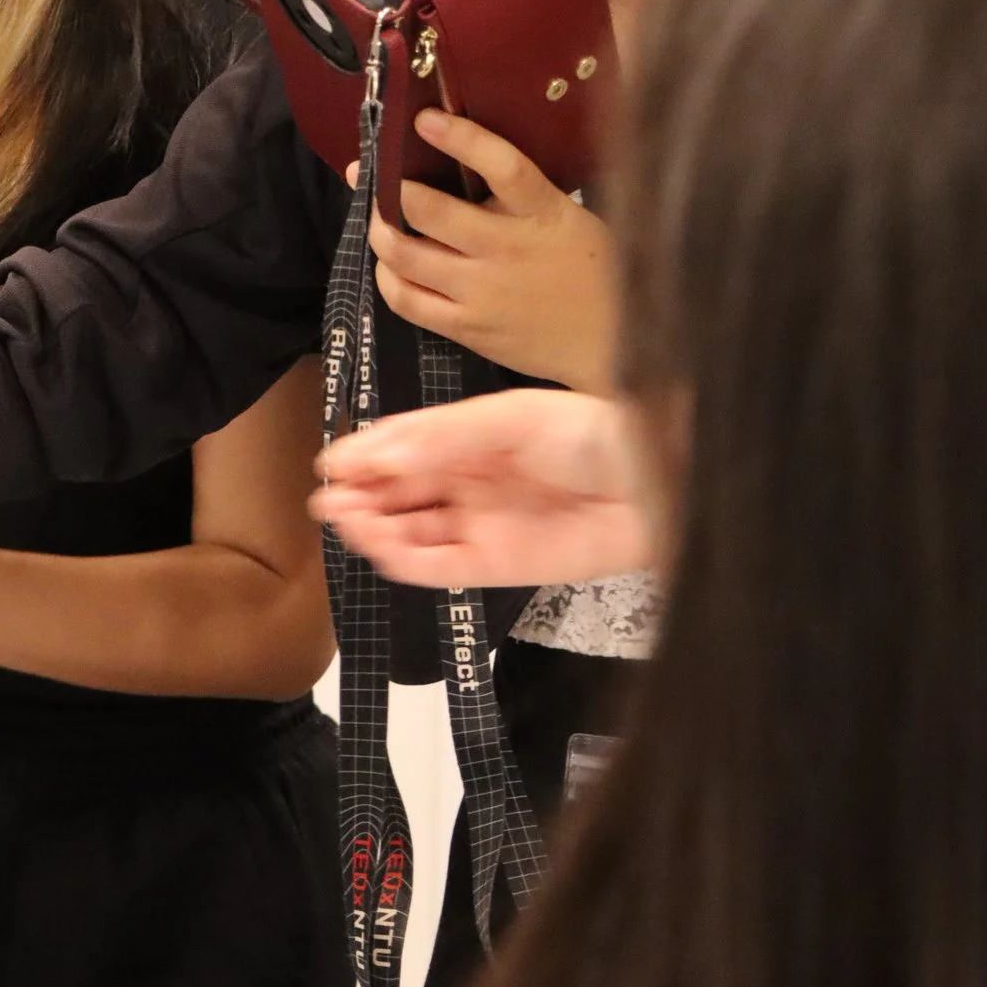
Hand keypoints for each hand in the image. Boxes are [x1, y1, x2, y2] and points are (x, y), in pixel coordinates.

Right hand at [310, 389, 655, 587]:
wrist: (658, 482)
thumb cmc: (598, 436)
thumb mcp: (509, 417)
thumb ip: (442, 436)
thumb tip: (383, 450)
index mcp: (469, 441)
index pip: (402, 451)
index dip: (365, 456)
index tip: (334, 460)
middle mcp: (469, 485)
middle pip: (398, 495)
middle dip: (360, 495)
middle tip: (328, 496)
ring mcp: (481, 526)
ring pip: (410, 534)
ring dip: (373, 529)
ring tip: (345, 520)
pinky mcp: (497, 566)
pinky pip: (438, 569)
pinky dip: (405, 561)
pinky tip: (381, 547)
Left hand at [364, 109, 617, 389]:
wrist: (613, 344)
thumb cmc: (592, 271)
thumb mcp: (567, 219)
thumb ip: (519, 197)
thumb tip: (457, 164)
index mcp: (543, 214)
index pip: (502, 165)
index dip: (461, 138)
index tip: (424, 119)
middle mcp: (507, 250)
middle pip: (428, 211)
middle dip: (390, 188)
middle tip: (374, 176)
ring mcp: (482, 292)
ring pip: (404, 255)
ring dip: (380, 230)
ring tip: (379, 217)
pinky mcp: (466, 328)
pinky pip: (405, 300)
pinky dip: (387, 276)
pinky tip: (390, 265)